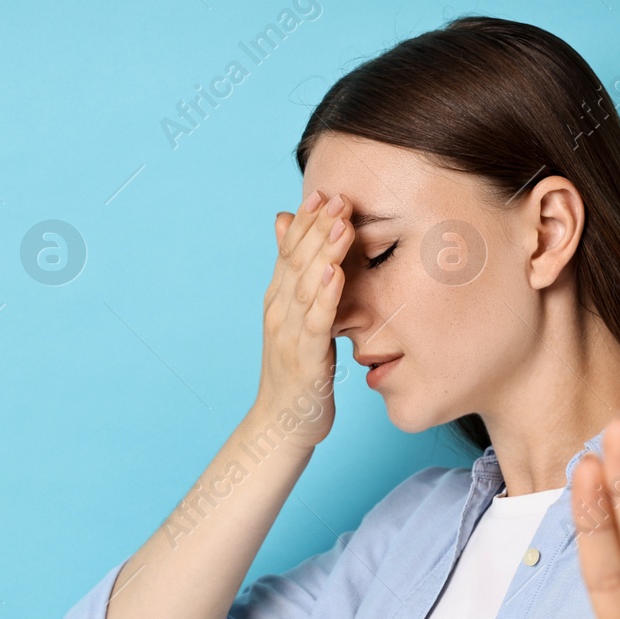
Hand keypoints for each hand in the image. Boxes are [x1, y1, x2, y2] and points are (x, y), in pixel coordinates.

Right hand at [252, 189, 353, 449]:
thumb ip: (297, 284)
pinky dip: (325, 296)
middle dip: (316, 227)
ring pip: (305, 285)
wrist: (281, 426)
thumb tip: (293, 241)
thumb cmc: (296, 374)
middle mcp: (278, 312)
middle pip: (296, 261)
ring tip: (341, 223)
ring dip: (323, 252)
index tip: (325, 192)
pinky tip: (337, 274)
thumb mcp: (296, 323)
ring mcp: (288, 335)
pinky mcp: (304, 359)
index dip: (305, 222)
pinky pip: (316, 323)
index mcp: (278, 301)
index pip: (289, 252)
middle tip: (338, 196)